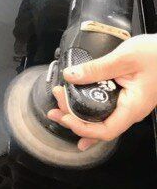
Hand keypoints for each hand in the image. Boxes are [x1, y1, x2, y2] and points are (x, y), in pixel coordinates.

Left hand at [47, 34, 156, 149]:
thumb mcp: (125, 58)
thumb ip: (97, 68)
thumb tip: (71, 76)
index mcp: (133, 107)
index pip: (106, 131)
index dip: (82, 128)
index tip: (64, 116)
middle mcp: (130, 111)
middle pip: (98, 127)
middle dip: (73, 117)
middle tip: (56, 101)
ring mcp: (126, 106)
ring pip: (99, 118)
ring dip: (77, 111)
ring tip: (60, 99)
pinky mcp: (123, 97)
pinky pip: (102, 108)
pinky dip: (86, 107)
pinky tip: (73, 107)